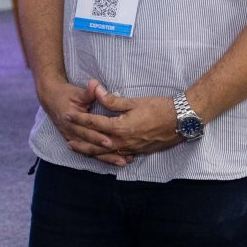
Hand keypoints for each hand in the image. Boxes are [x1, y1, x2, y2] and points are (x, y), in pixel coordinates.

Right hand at [37, 79, 131, 166]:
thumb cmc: (66, 94)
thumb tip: (95, 84)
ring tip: (123, 162)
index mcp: (71, 121)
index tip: (111, 141)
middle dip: (106, 152)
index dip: (98, 137)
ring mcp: (72, 139)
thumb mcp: (77, 92)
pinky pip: (88, 152)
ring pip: (91, 152)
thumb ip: (88, 92)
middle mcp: (71, 133)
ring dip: (106, 158)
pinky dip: (100, 157)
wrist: (51, 99)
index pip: (87, 131)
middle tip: (123, 157)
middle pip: (91, 146)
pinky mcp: (75, 142)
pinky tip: (113, 161)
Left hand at [64, 80, 181, 158]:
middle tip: (67, 139)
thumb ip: (112, 99)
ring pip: (105, 153)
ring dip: (90, 151)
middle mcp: (122, 142)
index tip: (68, 115)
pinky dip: (106, 156)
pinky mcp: (137, 152)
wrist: (180, 121)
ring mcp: (130, 149)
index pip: (94, 123)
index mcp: (120, 128)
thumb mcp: (134, 101)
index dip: (79, 118)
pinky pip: (117, 156)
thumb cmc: (158, 107)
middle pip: (95, 144)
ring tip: (78, 148)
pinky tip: (102, 156)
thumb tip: (95, 90)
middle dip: (80, 140)